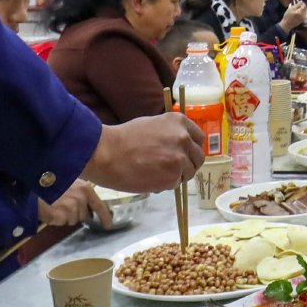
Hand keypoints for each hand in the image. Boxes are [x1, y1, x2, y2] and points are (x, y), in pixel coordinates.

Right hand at [39, 181, 110, 228]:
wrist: (35, 184)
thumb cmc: (52, 181)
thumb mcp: (71, 182)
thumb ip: (81, 193)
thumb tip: (89, 207)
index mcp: (86, 189)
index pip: (99, 206)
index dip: (105, 217)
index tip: (108, 225)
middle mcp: (80, 199)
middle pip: (83, 215)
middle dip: (75, 213)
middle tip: (63, 204)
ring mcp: (70, 209)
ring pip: (72, 220)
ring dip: (65, 216)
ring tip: (55, 205)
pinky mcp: (60, 216)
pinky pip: (61, 222)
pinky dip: (55, 218)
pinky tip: (50, 209)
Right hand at [81, 112, 204, 191]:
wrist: (107, 153)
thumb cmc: (123, 139)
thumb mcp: (152, 125)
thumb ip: (170, 133)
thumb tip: (180, 146)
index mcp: (179, 122)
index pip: (199, 139)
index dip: (192, 149)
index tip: (185, 155)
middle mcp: (184, 138)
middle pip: (198, 157)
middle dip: (188, 165)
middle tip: (172, 169)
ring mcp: (180, 158)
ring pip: (188, 173)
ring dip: (176, 176)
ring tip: (156, 173)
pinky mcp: (173, 176)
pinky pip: (176, 184)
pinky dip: (165, 185)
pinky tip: (150, 178)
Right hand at [280, 0, 306, 31]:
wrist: (287, 25)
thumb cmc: (287, 16)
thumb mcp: (291, 9)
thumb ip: (297, 5)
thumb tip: (301, 1)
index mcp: (301, 12)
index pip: (304, 5)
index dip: (301, 2)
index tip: (298, 0)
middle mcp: (303, 15)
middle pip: (305, 8)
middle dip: (301, 5)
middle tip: (297, 3)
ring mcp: (303, 18)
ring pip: (304, 11)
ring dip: (301, 8)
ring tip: (296, 7)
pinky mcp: (302, 20)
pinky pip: (303, 14)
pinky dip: (301, 12)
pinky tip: (297, 11)